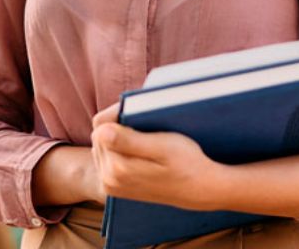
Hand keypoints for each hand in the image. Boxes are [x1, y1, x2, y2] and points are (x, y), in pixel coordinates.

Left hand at [90, 105, 225, 210]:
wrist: (200, 188)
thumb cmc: (186, 163)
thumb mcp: (162, 147)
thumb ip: (129, 141)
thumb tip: (101, 131)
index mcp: (117, 168)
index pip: (101, 125)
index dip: (118, 112)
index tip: (139, 110)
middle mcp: (108, 179)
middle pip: (99, 135)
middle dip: (117, 125)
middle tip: (145, 123)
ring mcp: (111, 185)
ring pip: (102, 146)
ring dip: (118, 137)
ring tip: (144, 137)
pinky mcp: (115, 187)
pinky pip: (108, 157)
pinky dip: (121, 149)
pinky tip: (139, 149)